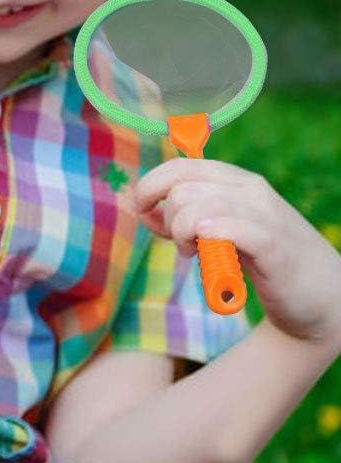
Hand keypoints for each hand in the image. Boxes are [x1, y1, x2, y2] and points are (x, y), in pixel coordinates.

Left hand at [133, 158, 340, 346]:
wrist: (324, 295)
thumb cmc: (264, 262)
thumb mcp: (216, 235)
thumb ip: (180, 221)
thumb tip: (139, 210)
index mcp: (235, 181)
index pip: (179, 166)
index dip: (150, 186)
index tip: (141, 210)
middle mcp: (250, 191)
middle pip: (183, 189)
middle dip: (169, 220)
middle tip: (184, 245)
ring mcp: (265, 215)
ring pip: (200, 206)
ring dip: (185, 233)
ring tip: (196, 254)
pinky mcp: (275, 246)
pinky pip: (233, 228)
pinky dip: (213, 234)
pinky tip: (208, 246)